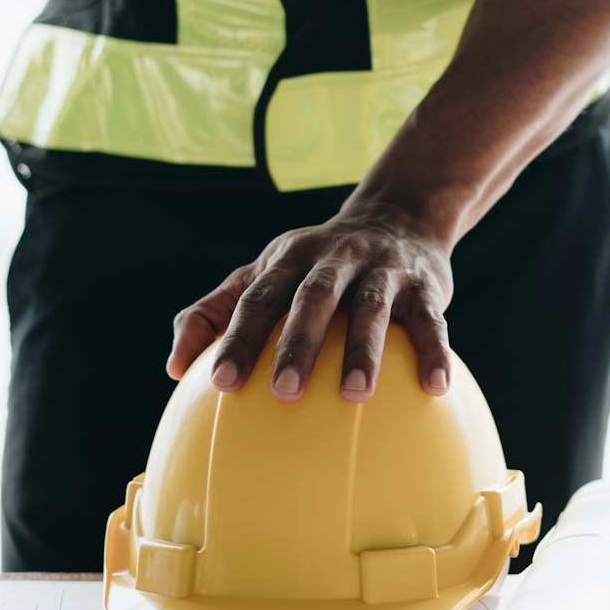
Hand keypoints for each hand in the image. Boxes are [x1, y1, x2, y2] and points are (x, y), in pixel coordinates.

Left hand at [167, 205, 452, 402]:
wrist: (400, 216)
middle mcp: (334, 258)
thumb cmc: (317, 264)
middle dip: (298, 343)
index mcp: (289, 258)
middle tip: (284, 391)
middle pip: (312, 297)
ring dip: (363, 350)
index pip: (257, 297)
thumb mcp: (265, 273)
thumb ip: (216, 313)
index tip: (221, 383)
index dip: (238, 337)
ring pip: (370, 308)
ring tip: (355, 394)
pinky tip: (434, 387)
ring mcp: (381, 269)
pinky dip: (433, 351)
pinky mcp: (424, 285)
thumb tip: (174, 367)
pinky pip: (429, 320)